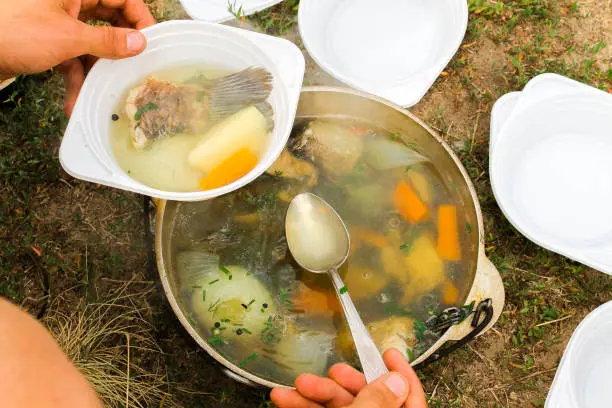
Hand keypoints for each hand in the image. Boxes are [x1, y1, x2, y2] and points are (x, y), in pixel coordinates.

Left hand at [0, 0, 154, 115]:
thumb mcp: (68, 37)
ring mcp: (58, 22)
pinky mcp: (48, 41)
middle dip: (119, 47)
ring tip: (101, 92)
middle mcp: (68, 2)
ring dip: (96, 71)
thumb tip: (138, 42)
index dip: (139, 17)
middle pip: (107, 20)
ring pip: (91, 43)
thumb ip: (107, 40)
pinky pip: (73, 58)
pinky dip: (76, 79)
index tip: (150, 40)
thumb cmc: (13, 32)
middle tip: (134, 65)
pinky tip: (76, 101)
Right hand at [271, 349, 427, 407]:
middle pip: (369, 399)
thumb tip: (395, 380)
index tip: (388, 352)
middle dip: (345, 383)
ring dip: (316, 395)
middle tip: (331, 372)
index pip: (411, 398)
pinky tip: (285, 400)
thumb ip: (377, 402)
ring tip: (296, 386)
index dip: (402, 374)